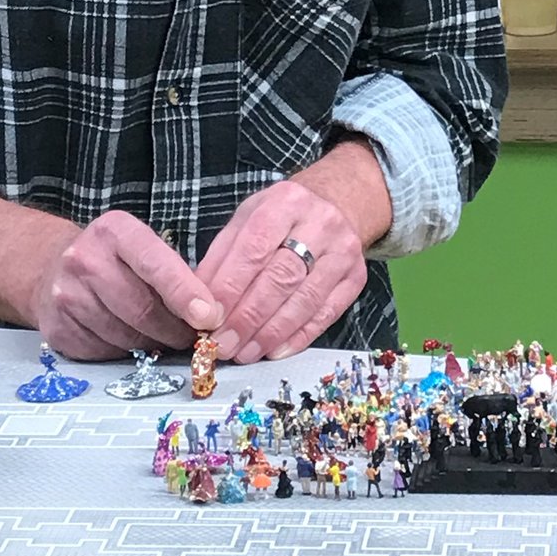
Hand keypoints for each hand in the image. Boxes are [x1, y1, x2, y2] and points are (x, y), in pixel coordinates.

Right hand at [34, 210, 221, 361]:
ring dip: (154, 345)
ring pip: (125, 335)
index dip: (185, 293)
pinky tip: (131, 342)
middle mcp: (85, 260)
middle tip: (196, 338)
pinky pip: (104, 352)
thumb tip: (210, 314)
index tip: (210, 316)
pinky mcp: (57, 328)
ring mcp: (66, 296)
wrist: (50, 268)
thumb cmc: (111, 258)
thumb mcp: (139, 246)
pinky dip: (125, 353)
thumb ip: (172, 271)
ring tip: (165, 339)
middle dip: (176, 329)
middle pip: (141, 308)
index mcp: (114, 232)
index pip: (155, 264)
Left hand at [195, 179, 368, 364]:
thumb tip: (200, 302)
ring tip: (244, 353)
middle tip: (223, 344)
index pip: (254, 248)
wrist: (336, 205)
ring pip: (304, 300)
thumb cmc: (281, 218)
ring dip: (270, 333)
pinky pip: (326, 314)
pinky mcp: (356, 277)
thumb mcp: (247, 220)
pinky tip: (275, 351)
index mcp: (284, 202)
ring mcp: (343, 251)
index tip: (209, 318)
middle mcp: (319, 223)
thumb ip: (222, 256)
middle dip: (248, 317)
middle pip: (280, 277)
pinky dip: (298, 337)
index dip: (230, 287)